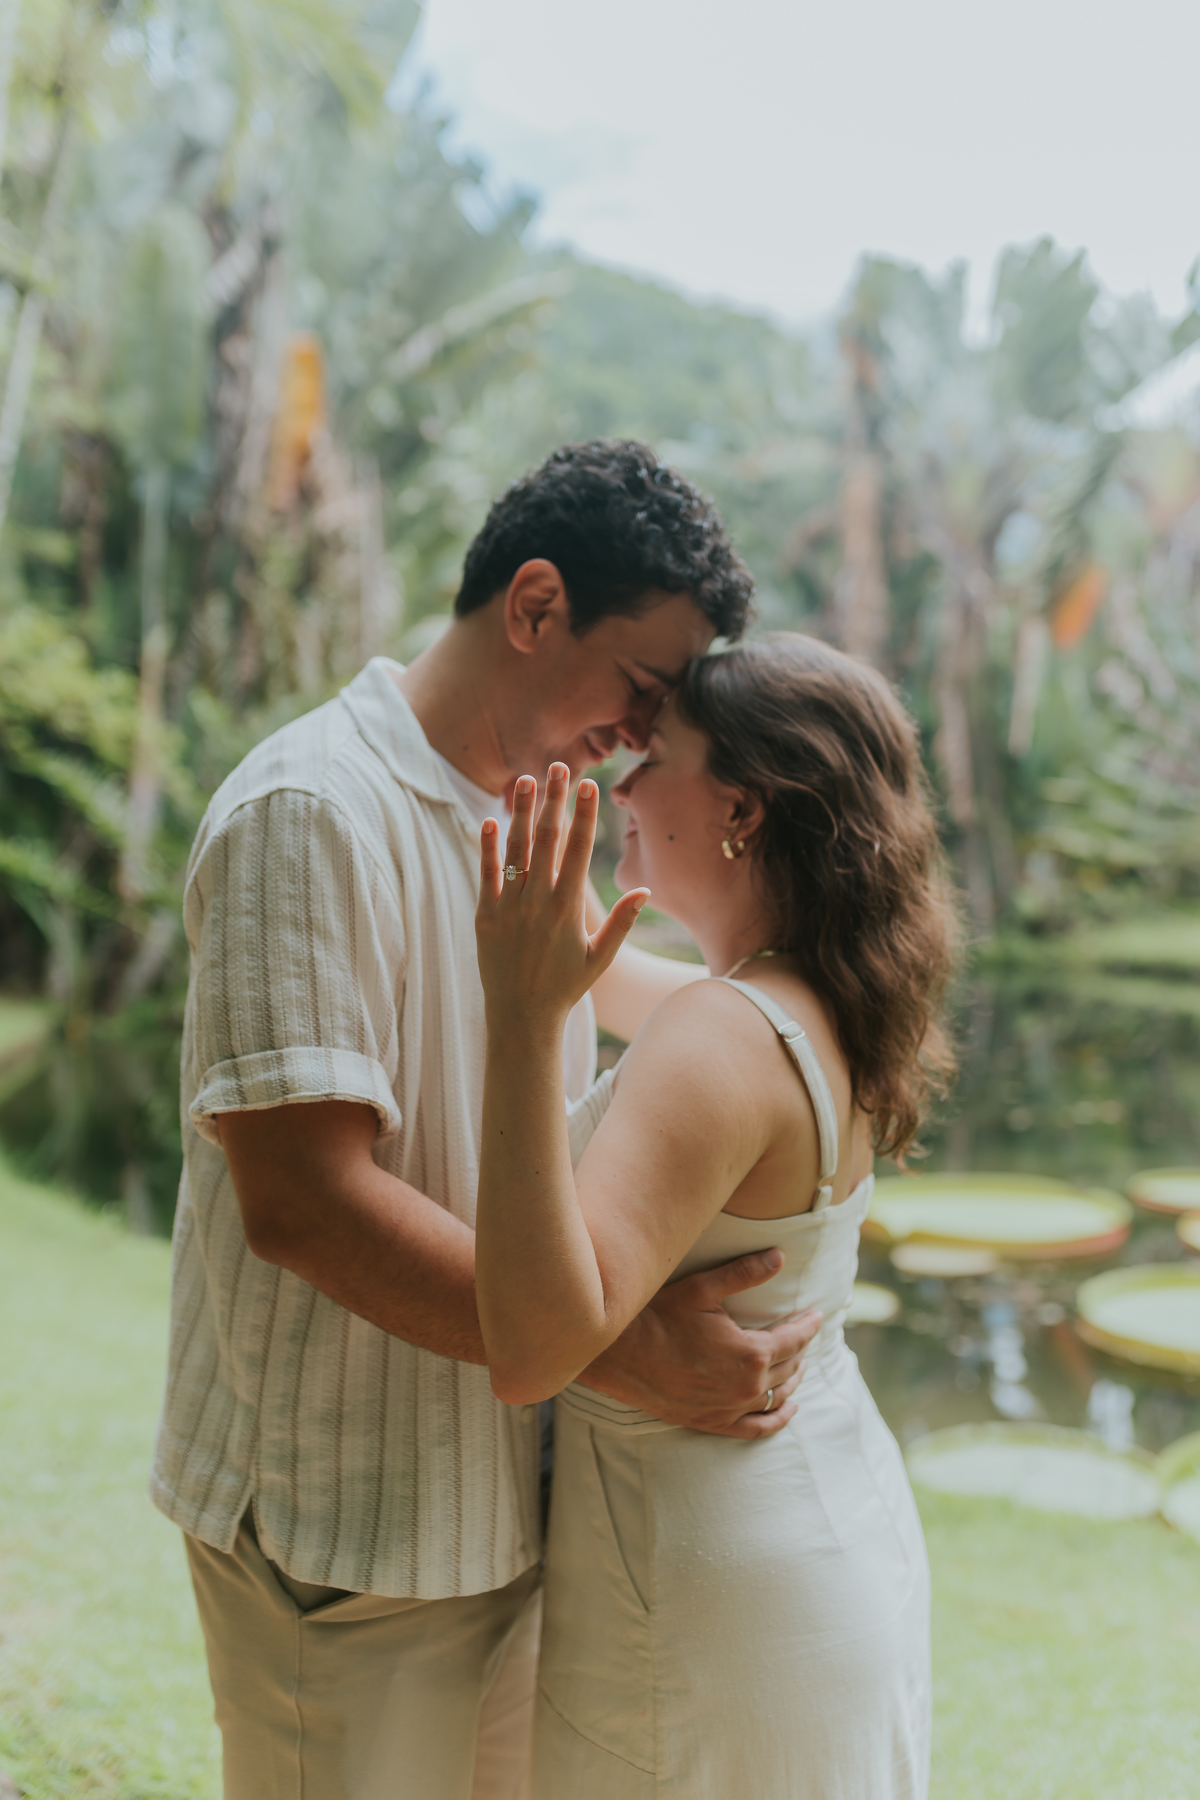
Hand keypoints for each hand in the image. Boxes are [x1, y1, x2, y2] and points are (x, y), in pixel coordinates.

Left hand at [476, 763, 648, 1022]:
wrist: (522, 1017)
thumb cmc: (566, 987)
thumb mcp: (600, 957)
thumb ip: (622, 922)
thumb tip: (646, 890)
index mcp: (568, 909)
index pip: (578, 849)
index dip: (583, 814)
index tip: (588, 785)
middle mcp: (538, 903)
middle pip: (548, 839)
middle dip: (555, 800)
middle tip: (559, 766)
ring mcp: (509, 908)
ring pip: (516, 849)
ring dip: (522, 812)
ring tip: (526, 780)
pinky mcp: (485, 916)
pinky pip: (486, 874)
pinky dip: (488, 846)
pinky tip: (491, 819)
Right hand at [582, 1250, 822, 1439]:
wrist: (619, 1356)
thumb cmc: (658, 1316)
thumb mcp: (702, 1289)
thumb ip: (744, 1273)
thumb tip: (780, 1257)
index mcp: (751, 1352)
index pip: (794, 1338)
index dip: (809, 1324)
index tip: (818, 1314)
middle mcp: (747, 1385)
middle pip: (789, 1366)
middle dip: (801, 1347)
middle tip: (805, 1332)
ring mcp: (731, 1408)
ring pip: (778, 1395)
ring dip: (793, 1378)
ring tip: (799, 1363)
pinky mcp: (713, 1422)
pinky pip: (758, 1427)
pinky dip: (778, 1419)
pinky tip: (789, 1409)